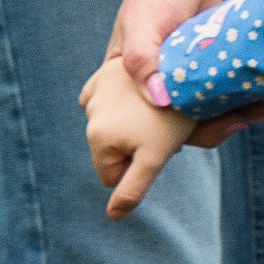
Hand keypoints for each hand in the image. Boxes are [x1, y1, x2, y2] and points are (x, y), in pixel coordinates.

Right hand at [80, 54, 194, 214]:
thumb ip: (132, 187)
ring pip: (117, 122)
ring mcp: (97, 87)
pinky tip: (150, 91)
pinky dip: (131, 97)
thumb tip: (113, 217)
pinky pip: (115, 96)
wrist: (174, 46)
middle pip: (116, 148)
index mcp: (97, 135)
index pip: (114, 175)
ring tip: (162, 106)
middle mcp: (89, 110)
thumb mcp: (155, 156)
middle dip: (139, 144)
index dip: (138, 168)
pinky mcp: (107, 69)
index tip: (159, 148)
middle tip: (166, 126)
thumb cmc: (171, 111)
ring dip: (137, 121)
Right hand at [107, 0, 263, 148]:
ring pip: (208, 115)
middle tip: (246, 120)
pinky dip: (246, 100)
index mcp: (128, 90)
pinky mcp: (209, 71)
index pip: (143, 135)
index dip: (167, 145)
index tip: (203, 133)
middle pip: (183, 130)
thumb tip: (160, 100)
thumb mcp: (142, 21)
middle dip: (216, 129)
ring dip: (238, 116)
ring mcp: (184, 82)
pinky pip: (225, 96)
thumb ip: (141, 60)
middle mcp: (156, 91)